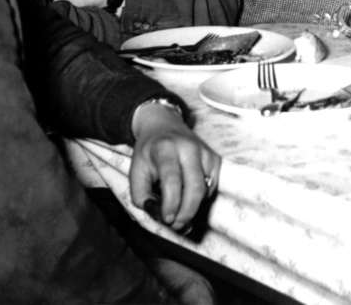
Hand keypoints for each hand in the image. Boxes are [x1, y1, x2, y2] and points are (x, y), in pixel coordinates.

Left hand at [129, 102, 220, 229]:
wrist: (162, 125)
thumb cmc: (148, 152)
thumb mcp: (135, 171)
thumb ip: (141, 196)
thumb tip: (158, 216)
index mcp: (165, 149)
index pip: (172, 180)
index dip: (171, 204)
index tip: (167, 220)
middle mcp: (188, 148)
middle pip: (195, 188)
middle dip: (186, 212)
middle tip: (176, 225)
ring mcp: (205, 152)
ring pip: (206, 190)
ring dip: (194, 208)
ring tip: (180, 213)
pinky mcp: (214, 158)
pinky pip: (212, 186)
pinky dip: (202, 198)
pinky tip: (188, 196)